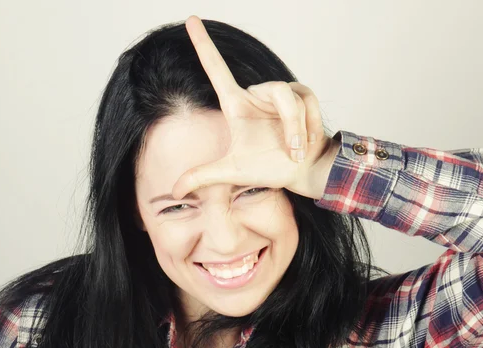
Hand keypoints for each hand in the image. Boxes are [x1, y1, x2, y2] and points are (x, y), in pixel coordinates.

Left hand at [171, 15, 338, 201]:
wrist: (301, 172)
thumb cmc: (267, 169)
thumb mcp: (231, 172)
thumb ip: (202, 177)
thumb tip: (174, 193)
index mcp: (236, 106)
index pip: (216, 70)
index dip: (203, 45)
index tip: (190, 20)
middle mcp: (257, 95)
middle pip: (275, 90)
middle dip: (289, 125)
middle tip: (292, 153)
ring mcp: (281, 94)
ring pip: (292, 98)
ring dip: (298, 129)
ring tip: (298, 152)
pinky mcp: (302, 95)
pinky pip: (307, 102)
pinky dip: (309, 126)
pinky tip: (308, 142)